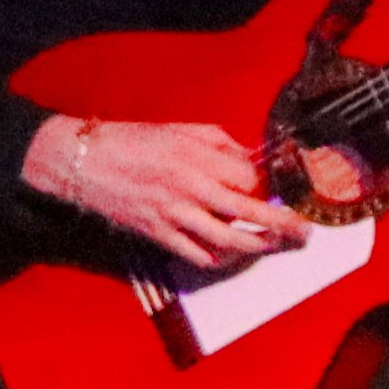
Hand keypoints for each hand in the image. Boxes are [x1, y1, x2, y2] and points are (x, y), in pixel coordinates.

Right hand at [29, 115, 305, 271]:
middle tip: (304, 232)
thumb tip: (249, 160)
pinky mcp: (159, 234)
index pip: (248, 176)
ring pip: (228, 240)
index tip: (276, 188)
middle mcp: (190, 186)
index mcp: (196, 155)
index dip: (266, 184)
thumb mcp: (179, 129)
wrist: (85, 162)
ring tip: (273, 245)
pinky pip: (198, 255)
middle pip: (249, 211)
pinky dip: (220, 259)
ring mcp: (175, 214)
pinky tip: (232, 255)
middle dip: (282, 224)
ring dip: (257, 246)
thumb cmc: (132, 140)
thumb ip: (219, 142)